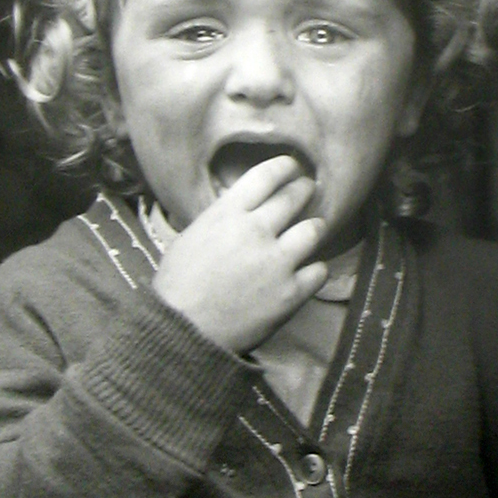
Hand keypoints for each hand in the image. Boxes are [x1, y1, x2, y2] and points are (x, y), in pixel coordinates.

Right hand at [151, 156, 328, 353]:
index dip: (285, 167)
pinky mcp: (291, 292)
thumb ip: (222, 219)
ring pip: (313, 230)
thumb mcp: (192, 236)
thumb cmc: (178, 285)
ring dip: (314, 227)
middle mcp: (256, 231)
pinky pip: (318, 271)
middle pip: (294, 197)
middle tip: (308, 190)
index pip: (266, 176)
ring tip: (313, 229)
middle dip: (305, 189)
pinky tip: (309, 271)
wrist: (183, 331)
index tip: (293, 166)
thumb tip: (243, 208)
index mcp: (227, 214)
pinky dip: (315, 269)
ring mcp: (277, 262)